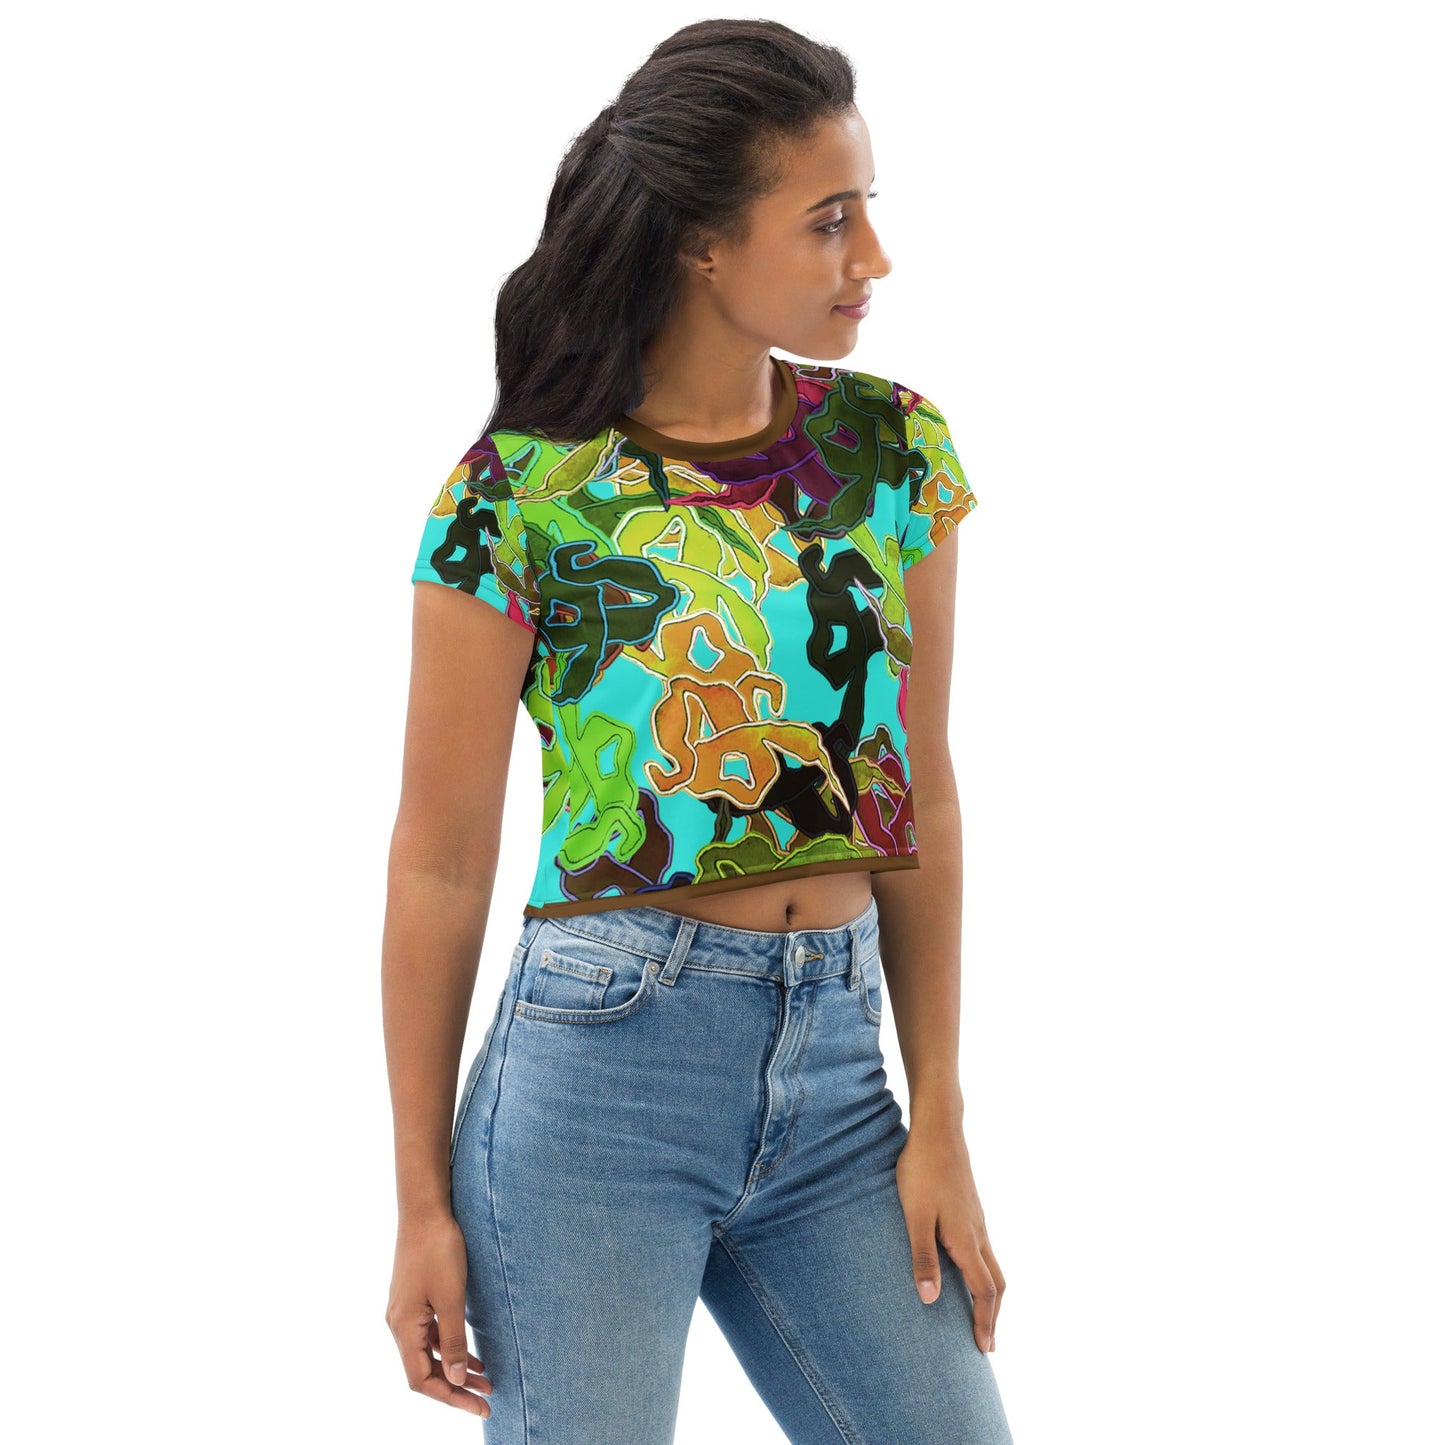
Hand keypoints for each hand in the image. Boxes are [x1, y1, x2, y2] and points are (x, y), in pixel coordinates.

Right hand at [385, 1211, 492, 1415]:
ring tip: (485, 1380)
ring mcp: (406, 1311)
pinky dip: (450, 1347)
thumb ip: (452, 1341)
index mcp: (403, 1327)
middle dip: (455, 1388)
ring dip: (455, 1368)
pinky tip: (471, 1354)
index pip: (421, 1380)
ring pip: (429, 1353)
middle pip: (424, 1371)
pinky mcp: (415, 1299)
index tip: (479, 1406)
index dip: (450, 1398)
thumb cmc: (438, 1249)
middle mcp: (399, 1324)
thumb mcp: (451, 1298)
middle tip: (487, 1399)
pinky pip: (431, 1335)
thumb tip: (453, 1380)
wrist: (425, 1209)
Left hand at [896, 1115, 1004, 1353]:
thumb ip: (922, 1257)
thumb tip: (930, 1300)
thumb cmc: (921, 1171)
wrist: (938, 1129)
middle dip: (993, 1314)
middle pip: (997, 1282)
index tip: (984, 1348)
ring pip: (993, 1264)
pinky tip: (967, 1269)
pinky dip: (983, 1271)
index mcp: (966, 1239)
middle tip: (987, 1342)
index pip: (984, 1290)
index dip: (985, 1321)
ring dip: (989, 1294)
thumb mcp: (915, 1216)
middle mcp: (978, 1232)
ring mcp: (977, 1219)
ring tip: (979, 1312)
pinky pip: (984, 1249)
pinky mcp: (970, 1208)